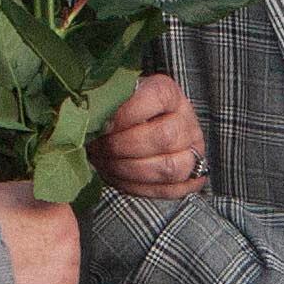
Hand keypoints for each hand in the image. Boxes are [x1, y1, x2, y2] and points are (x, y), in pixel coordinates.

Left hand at [91, 74, 209, 200]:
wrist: (137, 130)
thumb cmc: (119, 112)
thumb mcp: (113, 99)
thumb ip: (105, 104)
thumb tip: (89, 118)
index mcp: (169, 93)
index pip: (158, 97)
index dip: (127, 114)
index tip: (103, 124)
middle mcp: (187, 120)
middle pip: (165, 137)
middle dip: (124, 147)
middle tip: (99, 147)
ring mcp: (193, 150)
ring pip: (171, 168)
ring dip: (131, 170)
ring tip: (105, 163)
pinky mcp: (191, 177)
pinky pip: (170, 190)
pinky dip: (139, 187)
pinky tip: (118, 177)